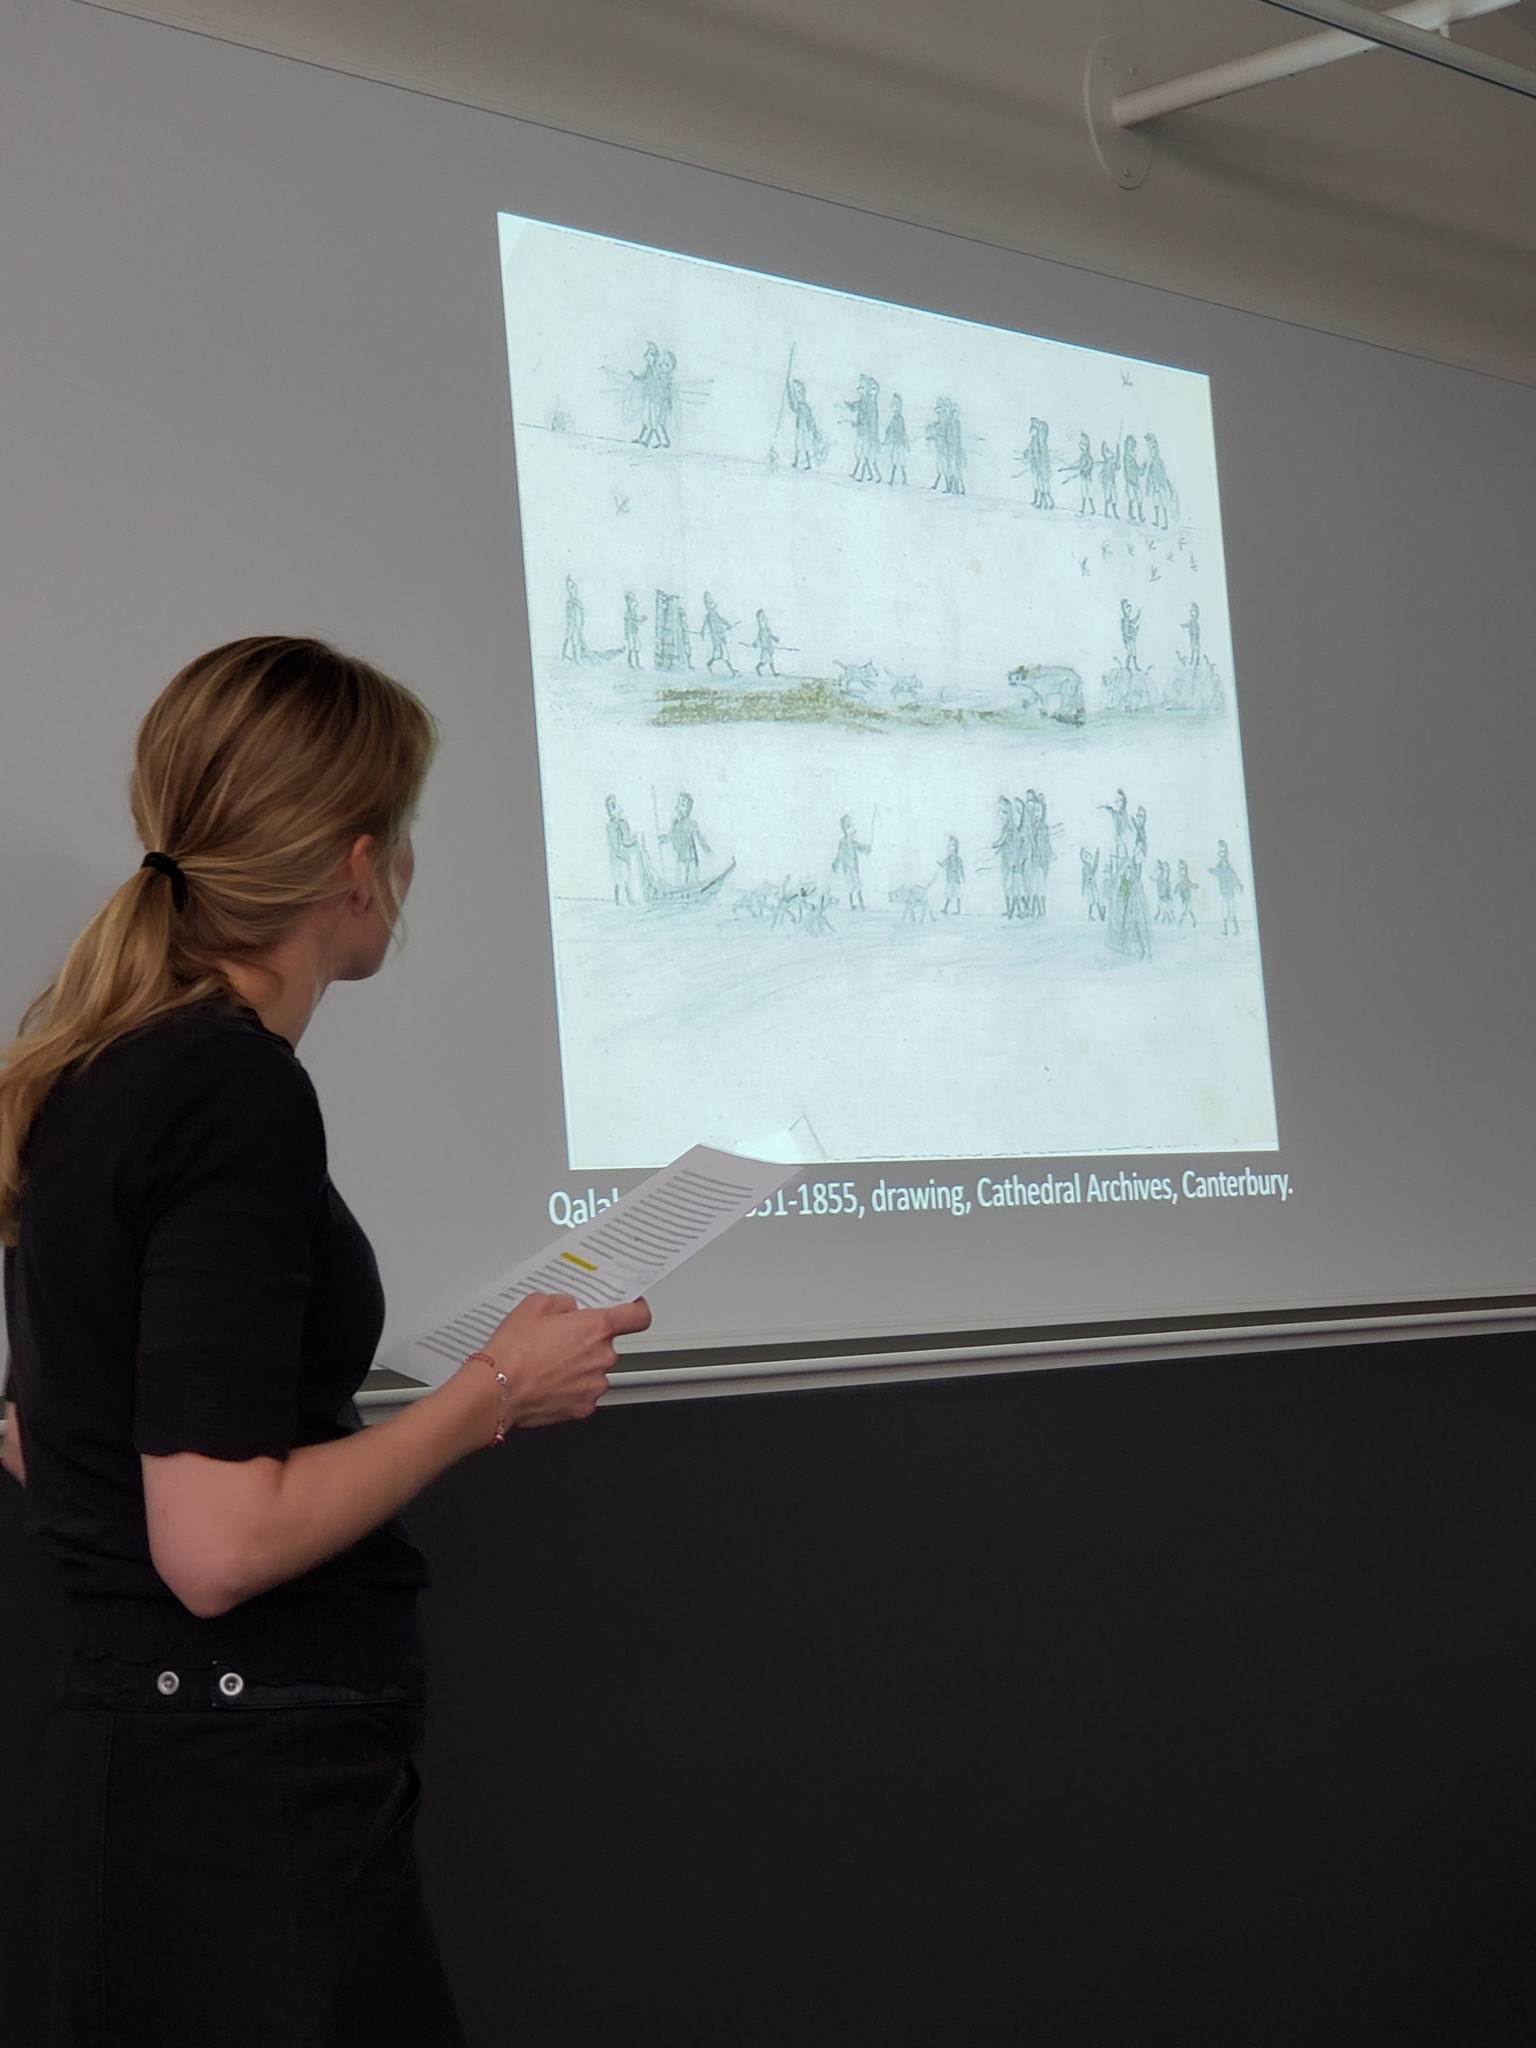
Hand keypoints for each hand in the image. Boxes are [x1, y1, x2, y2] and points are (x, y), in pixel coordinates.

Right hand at [477, 1292, 651, 1429]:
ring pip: (595, 1370)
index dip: (636, 1310)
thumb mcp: (535, 1304)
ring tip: (548, 1363)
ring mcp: (594, 1385)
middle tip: (560, 1339)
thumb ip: (564, 1303)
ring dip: (579, 1365)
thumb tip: (570, 1309)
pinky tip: (548, 1381)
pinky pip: (584, 1392)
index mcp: (596, 1328)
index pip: (637, 1317)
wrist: (496, 1390)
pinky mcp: (583, 1407)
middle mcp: (602, 1357)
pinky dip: (570, 1388)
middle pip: (607, 1345)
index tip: (631, 1309)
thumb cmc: (513, 1350)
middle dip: (588, 1341)